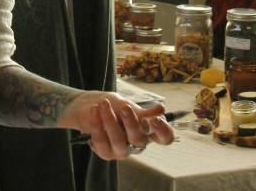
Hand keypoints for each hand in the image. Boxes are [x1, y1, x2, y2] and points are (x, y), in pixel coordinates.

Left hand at [58, 91, 174, 159]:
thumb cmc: (114, 107)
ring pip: (119, 142)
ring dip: (110, 120)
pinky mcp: (106, 153)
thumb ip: (143, 112)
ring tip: (103, 104)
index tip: (157, 119)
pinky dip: (96, 124)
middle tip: (124, 106)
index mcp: (148, 132)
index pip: (164, 138)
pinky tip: (94, 110)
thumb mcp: (129, 105)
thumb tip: (162, 110)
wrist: (91, 107)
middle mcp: (137, 144)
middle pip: (139, 140)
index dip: (164, 132)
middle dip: (131, 122)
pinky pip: (101, 141)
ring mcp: (122, 151)